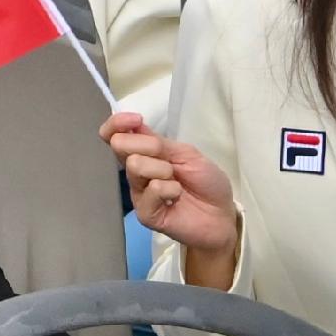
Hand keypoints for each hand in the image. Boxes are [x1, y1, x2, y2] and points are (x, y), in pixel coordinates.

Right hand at [102, 109, 238, 285]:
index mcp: (144, 153)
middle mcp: (136, 171)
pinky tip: (177, 197)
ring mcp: (139, 193)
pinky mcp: (145, 213)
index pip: (114, 134)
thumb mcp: (187, 153)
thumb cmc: (206, 182)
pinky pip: (151, 191)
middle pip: (120, 146)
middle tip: (169, 160)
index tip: (136, 120)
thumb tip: (134, 126)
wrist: (221, 215)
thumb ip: (159, 142)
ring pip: (135, 166)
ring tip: (177, 182)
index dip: (117, 123)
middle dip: (147, 145)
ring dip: (162, 169)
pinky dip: (169, 189)